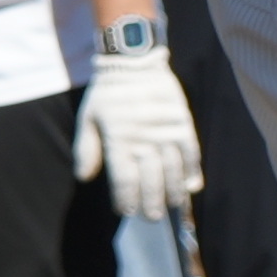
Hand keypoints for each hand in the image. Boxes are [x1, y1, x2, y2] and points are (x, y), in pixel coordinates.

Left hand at [79, 47, 202, 218]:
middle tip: (152, 216)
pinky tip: (191, 186)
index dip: (126, 200)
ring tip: (172, 205)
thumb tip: (84, 178)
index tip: (126, 211)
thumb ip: (86, 150)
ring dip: (173, 192)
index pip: (124, 182)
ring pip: (173, 172)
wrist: (134, 61)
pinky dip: (192, 172)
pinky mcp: (183, 124)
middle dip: (151, 203)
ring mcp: (166, 133)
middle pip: (151, 182)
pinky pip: (191, 154)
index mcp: (118, 141)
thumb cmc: (108, 92)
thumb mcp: (88, 118)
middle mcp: (144, 141)